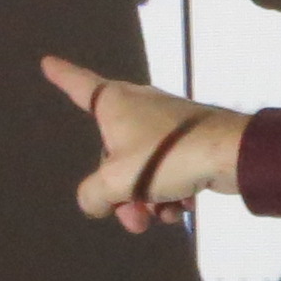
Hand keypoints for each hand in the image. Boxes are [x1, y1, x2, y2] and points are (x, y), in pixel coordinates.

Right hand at [39, 57, 246, 229]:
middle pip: (112, 153)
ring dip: (146, 199)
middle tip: (133, 219)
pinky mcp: (190, 141)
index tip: (47, 61)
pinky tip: (184, 207)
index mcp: (115, 103)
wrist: (232, 154)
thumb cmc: (169, 156)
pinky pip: (167, 171)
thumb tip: (94, 202)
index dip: (61, 75)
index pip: (79, 85)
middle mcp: (138, 107)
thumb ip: (93, 194)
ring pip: (141, 168)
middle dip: (119, 192)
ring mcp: (166, 124)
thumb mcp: (117, 181)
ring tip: (163, 216)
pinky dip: (170, 192)